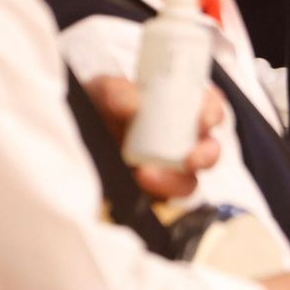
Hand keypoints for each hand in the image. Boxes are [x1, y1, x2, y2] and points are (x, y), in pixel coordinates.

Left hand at [81, 76, 224, 198]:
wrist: (76, 135)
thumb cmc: (99, 106)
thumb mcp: (103, 90)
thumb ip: (115, 91)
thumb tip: (134, 105)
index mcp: (181, 107)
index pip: (211, 107)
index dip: (214, 112)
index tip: (204, 119)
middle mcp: (183, 139)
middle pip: (210, 149)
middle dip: (206, 155)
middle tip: (190, 159)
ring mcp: (170, 168)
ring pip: (191, 181)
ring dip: (176, 181)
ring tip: (146, 175)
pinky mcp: (154, 192)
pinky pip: (164, 199)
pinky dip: (155, 194)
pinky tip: (134, 183)